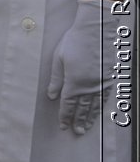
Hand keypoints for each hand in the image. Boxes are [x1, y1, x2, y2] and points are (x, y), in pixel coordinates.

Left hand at [48, 0, 119, 135]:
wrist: (96, 29)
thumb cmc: (74, 41)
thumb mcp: (58, 59)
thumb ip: (56, 79)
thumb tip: (51, 96)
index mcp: (74, 82)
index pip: (68, 104)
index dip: (65, 116)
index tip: (63, 126)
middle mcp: (89, 86)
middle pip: (82, 108)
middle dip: (78, 121)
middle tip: (77, 132)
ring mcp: (102, 82)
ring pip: (95, 104)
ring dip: (90, 117)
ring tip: (87, 127)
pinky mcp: (110, 77)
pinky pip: (105, 96)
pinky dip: (101, 106)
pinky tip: (99, 111)